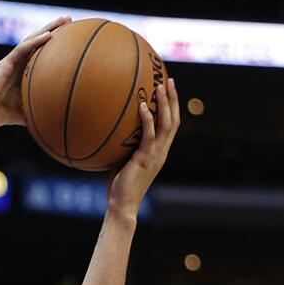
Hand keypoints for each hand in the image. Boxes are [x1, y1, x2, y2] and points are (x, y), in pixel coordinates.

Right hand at [0, 16, 70, 128]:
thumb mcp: (19, 114)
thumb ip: (33, 113)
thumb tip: (50, 122)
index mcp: (22, 74)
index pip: (40, 55)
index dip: (54, 45)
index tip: (71, 38)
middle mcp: (18, 64)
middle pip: (38, 42)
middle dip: (54, 29)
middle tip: (70, 19)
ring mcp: (12, 63)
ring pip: (32, 40)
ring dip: (48, 28)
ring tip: (64, 19)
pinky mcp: (5, 64)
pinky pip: (22, 50)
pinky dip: (35, 42)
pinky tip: (49, 35)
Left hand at [107, 78, 180, 218]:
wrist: (122, 205)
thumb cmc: (119, 185)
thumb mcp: (122, 160)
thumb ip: (123, 145)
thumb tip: (109, 127)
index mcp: (159, 151)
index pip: (171, 125)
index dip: (172, 107)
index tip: (168, 89)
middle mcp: (162, 151)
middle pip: (174, 120)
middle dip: (173, 99)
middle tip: (168, 79)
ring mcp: (155, 155)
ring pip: (166, 125)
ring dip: (165, 104)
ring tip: (161, 86)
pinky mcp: (145, 159)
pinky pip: (148, 136)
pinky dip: (147, 120)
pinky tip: (143, 106)